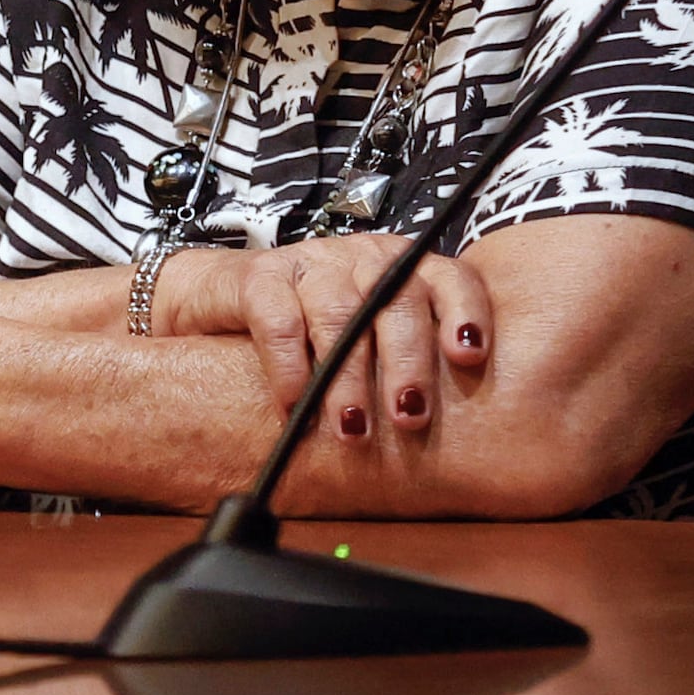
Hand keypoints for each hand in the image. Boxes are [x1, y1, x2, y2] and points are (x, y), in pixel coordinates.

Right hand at [151, 234, 502, 446]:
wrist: (223, 300)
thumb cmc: (313, 331)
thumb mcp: (372, 345)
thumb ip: (412, 368)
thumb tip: (470, 436)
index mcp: (405, 271)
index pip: (451, 278)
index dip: (465, 313)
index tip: (469, 357)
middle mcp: (365, 258)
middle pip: (399, 299)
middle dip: (407, 363)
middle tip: (409, 417)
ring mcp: (313, 262)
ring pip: (340, 313)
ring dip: (348, 378)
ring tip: (353, 429)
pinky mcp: (261, 275)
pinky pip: (280, 321)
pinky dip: (289, 371)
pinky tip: (293, 409)